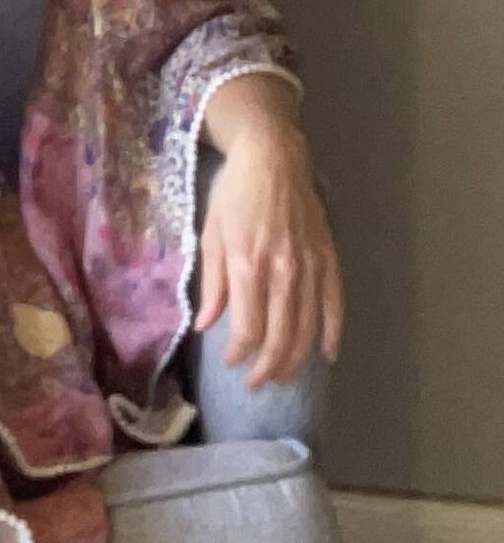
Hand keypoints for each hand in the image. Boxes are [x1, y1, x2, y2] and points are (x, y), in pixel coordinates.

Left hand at [193, 126, 343, 389]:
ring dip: (295, 360)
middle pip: (281, 338)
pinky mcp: (329, 260)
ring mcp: (310, 268)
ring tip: (281, 377)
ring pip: (307, 329)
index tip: (230, 363)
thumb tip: (207, 326)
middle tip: (256, 384)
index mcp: (248, 266)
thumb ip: (212, 285)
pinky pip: (335, 305)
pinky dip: (332, 334)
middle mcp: (282, 273)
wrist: (273, 158)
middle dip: (267, 369)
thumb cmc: (234, 195)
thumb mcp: (211, 235)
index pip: (248, 329)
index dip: (239, 355)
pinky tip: (325, 354)